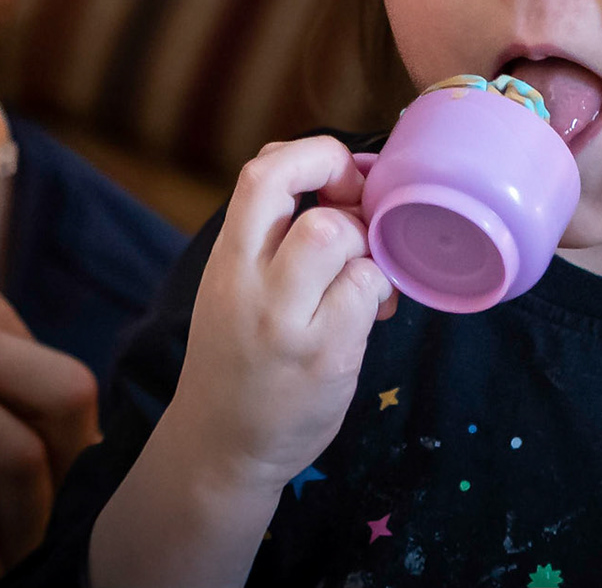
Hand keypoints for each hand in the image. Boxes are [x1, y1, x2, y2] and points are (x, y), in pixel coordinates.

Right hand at [87, 137, 396, 587]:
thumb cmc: (239, 357)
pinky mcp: (324, 357)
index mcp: (226, 260)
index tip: (338, 173)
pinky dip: (380, 291)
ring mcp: (286, 323)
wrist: (220, 447)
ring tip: (365, 274)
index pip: (260, 173)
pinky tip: (373, 312)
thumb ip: (273, 235)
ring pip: (335, 237)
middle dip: (342, 187)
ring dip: (365, 246)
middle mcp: (248, 285)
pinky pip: (368, 290)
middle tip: (359, 215)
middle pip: (295, 195)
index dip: (310, 154)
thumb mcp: (234, 285)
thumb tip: (343, 176)